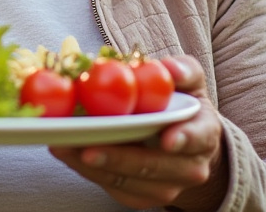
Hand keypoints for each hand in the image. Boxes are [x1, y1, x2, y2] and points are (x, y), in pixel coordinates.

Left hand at [50, 55, 227, 210]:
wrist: (185, 145)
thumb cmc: (181, 106)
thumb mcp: (189, 82)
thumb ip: (182, 71)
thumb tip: (168, 68)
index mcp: (202, 134)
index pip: (196, 138)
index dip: (183, 139)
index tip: (166, 140)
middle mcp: (188, 168)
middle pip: (152, 166)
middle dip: (118, 158)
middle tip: (87, 147)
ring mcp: (165, 187)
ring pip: (126, 181)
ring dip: (92, 166)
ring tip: (63, 145)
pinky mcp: (140, 197)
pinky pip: (112, 188)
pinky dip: (87, 171)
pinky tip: (66, 153)